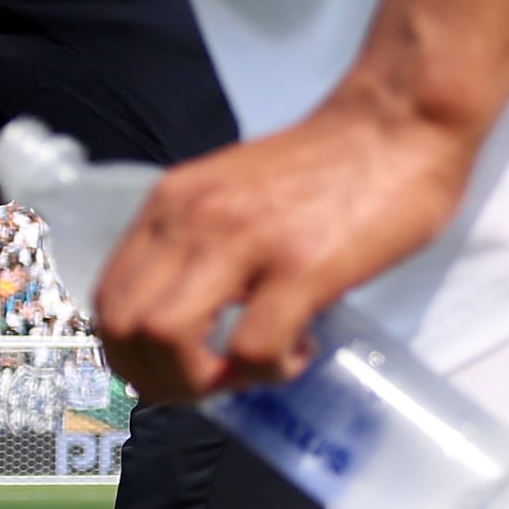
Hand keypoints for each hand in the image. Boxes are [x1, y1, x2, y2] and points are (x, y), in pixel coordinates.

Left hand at [93, 91, 474, 404]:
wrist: (400, 122)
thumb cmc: (334, 162)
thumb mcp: (238, 191)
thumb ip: (208, 241)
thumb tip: (203, 313)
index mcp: (172, 204)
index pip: (107, 298)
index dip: (131, 354)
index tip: (175, 370)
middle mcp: (192, 219)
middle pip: (121, 327)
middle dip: (156, 379)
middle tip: (207, 386)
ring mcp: (244, 241)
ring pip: (166, 339)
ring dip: (199, 382)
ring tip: (246, 375)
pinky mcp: (303, 266)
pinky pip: (254, 348)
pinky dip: (269, 372)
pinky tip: (301, 351)